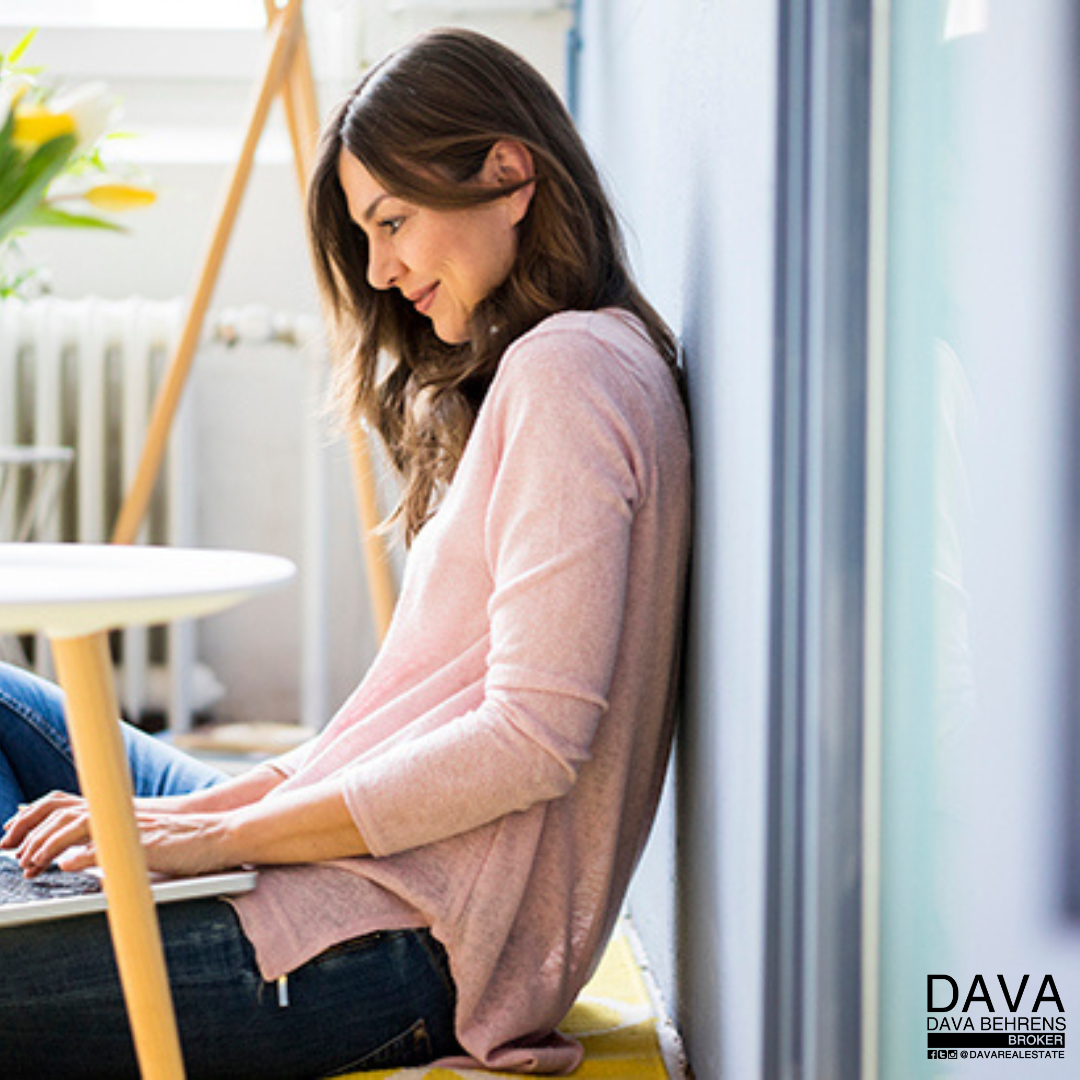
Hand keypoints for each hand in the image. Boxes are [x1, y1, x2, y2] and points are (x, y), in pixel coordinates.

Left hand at [2, 790, 237, 877]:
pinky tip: (66, 865)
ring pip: (78, 826)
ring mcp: (132, 828)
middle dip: (30, 832)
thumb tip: (70, 855)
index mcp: (117, 810)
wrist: (221, 834)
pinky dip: (84, 854)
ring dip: (49, 846)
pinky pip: (110, 847)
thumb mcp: (141, 832)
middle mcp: (121, 813)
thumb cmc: (183, 839)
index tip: (9, 832)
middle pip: (63, 812)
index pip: (64, 803)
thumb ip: (109, 837)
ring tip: (31, 864)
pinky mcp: (146, 845)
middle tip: (12, 854)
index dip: (32, 815)